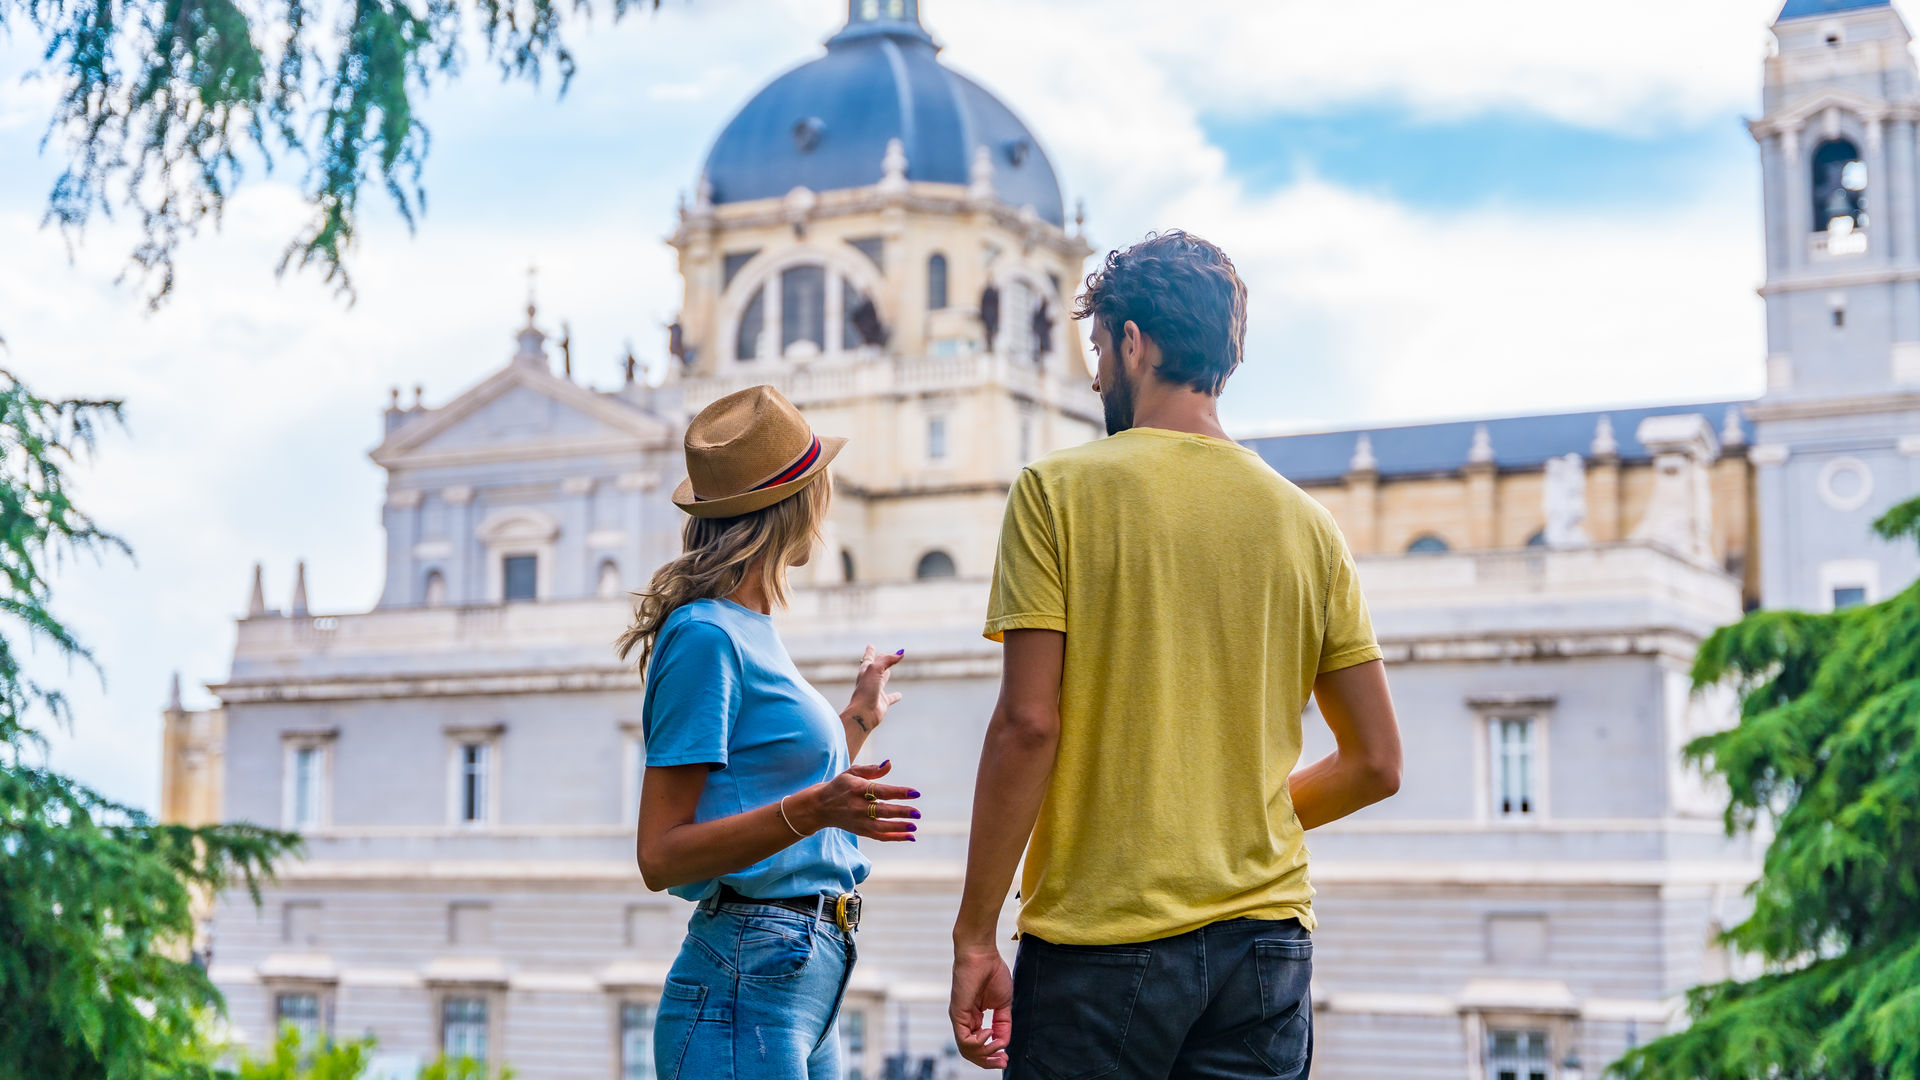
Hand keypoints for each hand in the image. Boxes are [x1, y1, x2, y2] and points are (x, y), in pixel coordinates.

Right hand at [792, 760, 920, 841]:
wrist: (820, 806)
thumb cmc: (841, 786)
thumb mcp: (852, 772)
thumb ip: (871, 769)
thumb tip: (889, 763)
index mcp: (857, 789)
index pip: (881, 791)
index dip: (898, 792)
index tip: (915, 793)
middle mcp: (857, 807)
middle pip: (882, 811)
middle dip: (900, 813)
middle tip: (917, 813)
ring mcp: (858, 821)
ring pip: (881, 827)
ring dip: (898, 828)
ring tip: (914, 827)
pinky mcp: (860, 831)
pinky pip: (879, 836)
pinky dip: (895, 837)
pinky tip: (910, 837)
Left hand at [843, 645, 904, 737]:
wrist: (863, 713)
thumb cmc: (866, 690)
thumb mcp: (875, 670)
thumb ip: (887, 660)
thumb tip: (901, 653)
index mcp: (865, 671)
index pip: (868, 658)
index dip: (870, 651)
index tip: (870, 645)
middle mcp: (869, 680)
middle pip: (875, 667)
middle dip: (878, 661)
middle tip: (883, 655)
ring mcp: (875, 691)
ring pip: (882, 681)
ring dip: (886, 675)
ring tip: (889, 672)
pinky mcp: (882, 702)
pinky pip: (890, 698)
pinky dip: (895, 696)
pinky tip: (900, 695)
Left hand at [949, 944, 1012, 1068]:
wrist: (982, 954)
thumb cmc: (992, 972)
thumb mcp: (1003, 1004)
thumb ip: (1003, 1025)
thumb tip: (1004, 1043)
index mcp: (974, 1019)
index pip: (979, 1046)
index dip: (993, 1056)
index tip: (1006, 1059)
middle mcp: (964, 1021)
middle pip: (972, 1053)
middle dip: (989, 1061)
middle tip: (1003, 1062)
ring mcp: (959, 1018)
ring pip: (967, 1050)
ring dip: (985, 1054)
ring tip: (999, 1047)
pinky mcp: (957, 1014)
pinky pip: (964, 1039)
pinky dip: (979, 1042)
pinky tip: (989, 1033)